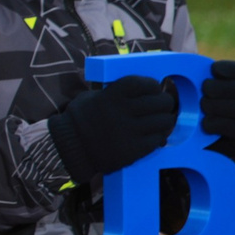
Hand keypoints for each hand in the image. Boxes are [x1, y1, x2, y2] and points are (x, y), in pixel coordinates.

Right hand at [48, 75, 178, 181]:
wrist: (69, 148)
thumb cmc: (81, 119)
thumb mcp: (93, 97)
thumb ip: (116, 92)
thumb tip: (143, 89)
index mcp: (111, 96)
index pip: (143, 84)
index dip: (153, 85)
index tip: (154, 88)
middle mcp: (121, 112)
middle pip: (160, 102)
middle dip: (165, 102)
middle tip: (163, 104)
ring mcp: (129, 132)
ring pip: (164, 121)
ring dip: (165, 120)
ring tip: (160, 121)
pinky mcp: (133, 150)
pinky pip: (157, 140)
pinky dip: (158, 137)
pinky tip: (153, 136)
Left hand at [199, 59, 234, 143]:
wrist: (208, 143)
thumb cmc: (199, 112)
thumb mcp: (196, 94)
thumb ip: (193, 81)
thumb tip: (179, 63)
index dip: (230, 68)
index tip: (213, 69)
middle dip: (222, 88)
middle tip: (204, 91)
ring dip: (219, 106)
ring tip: (203, 108)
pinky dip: (220, 124)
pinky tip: (206, 124)